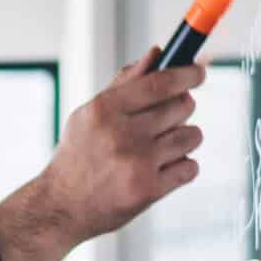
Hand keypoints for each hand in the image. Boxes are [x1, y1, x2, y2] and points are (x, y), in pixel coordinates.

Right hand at [0, 53, 205, 260]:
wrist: (61, 207)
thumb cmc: (78, 157)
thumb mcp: (90, 115)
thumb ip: (124, 83)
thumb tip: (156, 53)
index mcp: (105, 110)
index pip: (160, 82)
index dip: (186, 74)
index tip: (199, 72)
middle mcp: (122, 134)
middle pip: (182, 106)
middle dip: (181, 110)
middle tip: (168, 119)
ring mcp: (137, 164)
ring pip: (191, 136)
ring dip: (184, 139)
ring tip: (163, 148)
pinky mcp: (149, 190)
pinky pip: (190, 167)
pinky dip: (183, 167)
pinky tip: (163, 169)